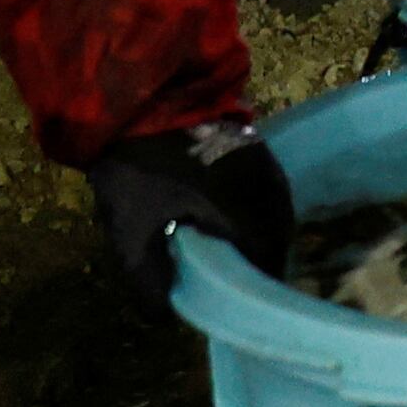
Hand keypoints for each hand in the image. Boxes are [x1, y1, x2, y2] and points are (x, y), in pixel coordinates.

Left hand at [89, 121, 295, 306]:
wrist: (141, 92)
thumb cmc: (142, 166)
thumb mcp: (133, 232)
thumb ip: (148, 281)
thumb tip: (164, 315)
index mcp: (251, 219)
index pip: (267, 271)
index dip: (250, 292)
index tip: (231, 306)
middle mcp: (271, 195)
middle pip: (273, 243)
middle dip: (253, 264)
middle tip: (226, 281)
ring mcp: (267, 166)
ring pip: (270, 216)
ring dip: (252, 235)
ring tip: (223, 251)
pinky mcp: (256, 147)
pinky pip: (262, 193)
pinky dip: (248, 211)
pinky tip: (221, 216)